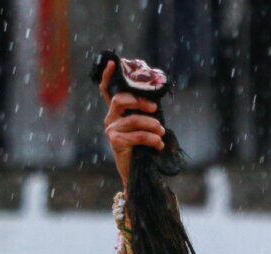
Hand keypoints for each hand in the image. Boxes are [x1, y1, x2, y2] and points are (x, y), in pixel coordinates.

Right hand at [100, 60, 165, 189]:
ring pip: (134, 120)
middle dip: (140, 102)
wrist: (137, 173)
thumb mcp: (144, 128)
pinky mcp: (116, 142)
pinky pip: (137, 135)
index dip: (109, 76)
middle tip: (155, 109)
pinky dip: (152, 139)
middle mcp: (111, 119)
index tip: (114, 63)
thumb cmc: (142, 148)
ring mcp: (112, 130)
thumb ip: (145, 115)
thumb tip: (156, 104)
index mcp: (116, 113)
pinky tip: (158, 144)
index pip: (108, 91)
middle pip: (121, 100)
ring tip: (161, 132)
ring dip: (152, 125)